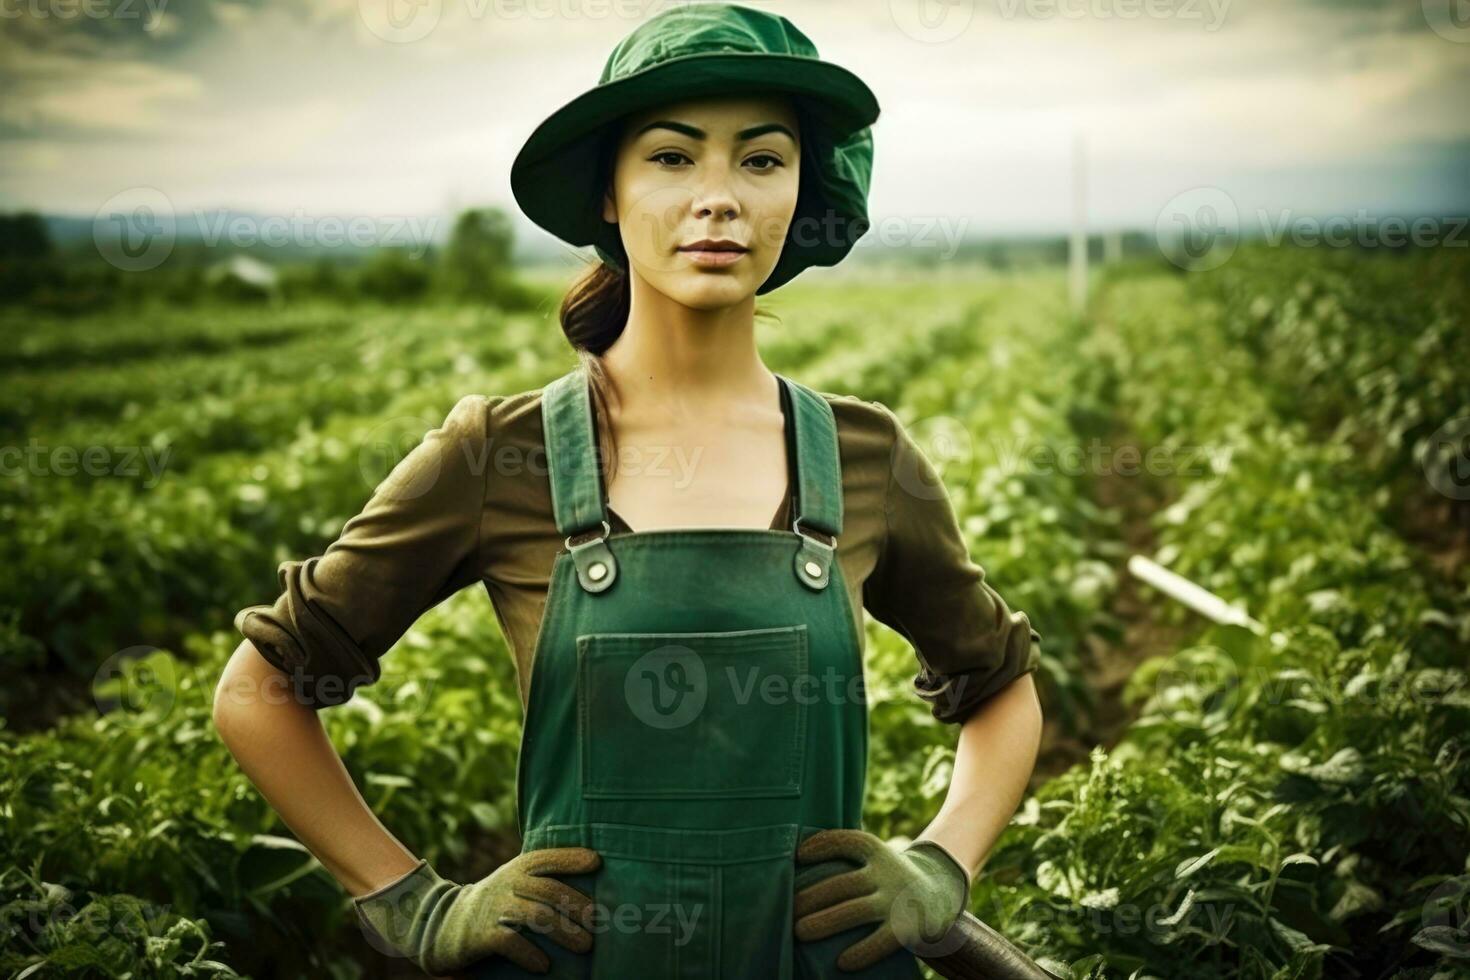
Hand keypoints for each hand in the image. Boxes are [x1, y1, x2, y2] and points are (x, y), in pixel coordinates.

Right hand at [353, 848, 601, 974]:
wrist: (443, 924)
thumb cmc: (496, 903)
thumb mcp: (515, 882)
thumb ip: (544, 880)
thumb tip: (591, 890)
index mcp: (518, 868)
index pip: (547, 858)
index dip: (571, 858)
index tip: (597, 862)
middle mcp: (508, 883)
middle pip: (548, 889)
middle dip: (576, 904)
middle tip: (598, 920)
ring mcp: (495, 908)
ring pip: (535, 916)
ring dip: (564, 931)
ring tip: (585, 945)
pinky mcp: (481, 935)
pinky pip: (510, 942)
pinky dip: (530, 954)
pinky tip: (544, 966)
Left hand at [792, 830, 969, 971]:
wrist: (943, 893)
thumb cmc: (890, 877)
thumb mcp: (876, 858)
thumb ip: (847, 859)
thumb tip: (797, 862)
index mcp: (878, 852)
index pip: (849, 841)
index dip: (822, 845)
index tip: (798, 854)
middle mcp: (888, 873)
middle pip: (843, 883)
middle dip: (811, 896)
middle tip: (786, 909)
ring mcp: (898, 900)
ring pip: (856, 911)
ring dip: (825, 921)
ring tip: (800, 931)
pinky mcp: (909, 928)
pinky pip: (882, 941)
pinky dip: (862, 952)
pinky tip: (842, 963)